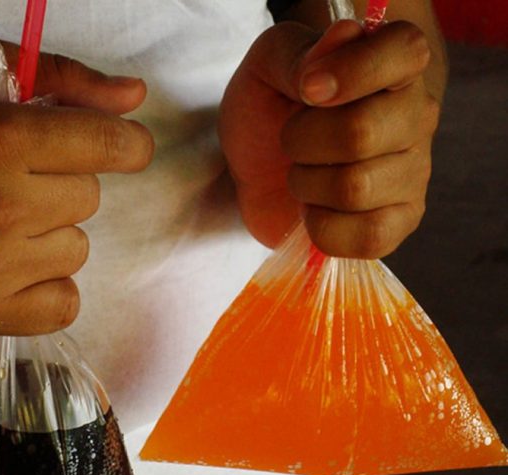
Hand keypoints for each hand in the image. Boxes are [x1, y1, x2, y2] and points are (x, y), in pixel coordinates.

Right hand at [0, 41, 152, 334]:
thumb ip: (64, 78)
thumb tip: (135, 98)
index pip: (109, 145)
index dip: (126, 145)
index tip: (123, 149)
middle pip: (88, 198)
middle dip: (59, 182)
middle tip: (9, 179)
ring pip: (76, 250)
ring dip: (49, 234)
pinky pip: (63, 305)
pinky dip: (48, 286)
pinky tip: (15, 265)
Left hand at [219, 19, 439, 257]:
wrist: (259, 166)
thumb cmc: (269, 109)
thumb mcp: (267, 67)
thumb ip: (299, 52)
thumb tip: (343, 39)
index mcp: (393, 65)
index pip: (405, 51)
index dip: (351, 72)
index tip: (306, 90)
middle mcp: (415, 117)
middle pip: (360, 133)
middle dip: (301, 141)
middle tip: (292, 140)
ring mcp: (412, 174)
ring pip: (354, 189)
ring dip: (306, 185)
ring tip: (304, 174)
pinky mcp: (399, 223)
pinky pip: (367, 236)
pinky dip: (322, 228)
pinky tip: (316, 210)